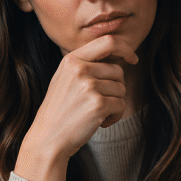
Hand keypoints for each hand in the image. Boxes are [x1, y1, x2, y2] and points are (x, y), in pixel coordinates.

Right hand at [16, 34, 138, 180]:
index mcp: (72, 60)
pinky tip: (99, 122)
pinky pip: (121, 105)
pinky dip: (115, 116)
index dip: (125, 48)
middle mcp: (80, 69)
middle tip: (99, 101)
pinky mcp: (98, 104)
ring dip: (114, 103)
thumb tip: (119, 56)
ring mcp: (89, 86)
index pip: (108, 41)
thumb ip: (87, 64)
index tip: (133, 58)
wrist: (47, 139)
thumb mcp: (66, 79)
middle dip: (115, 87)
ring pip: (121, 88)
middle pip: (118, 70)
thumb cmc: (61, 110)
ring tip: (95, 113)